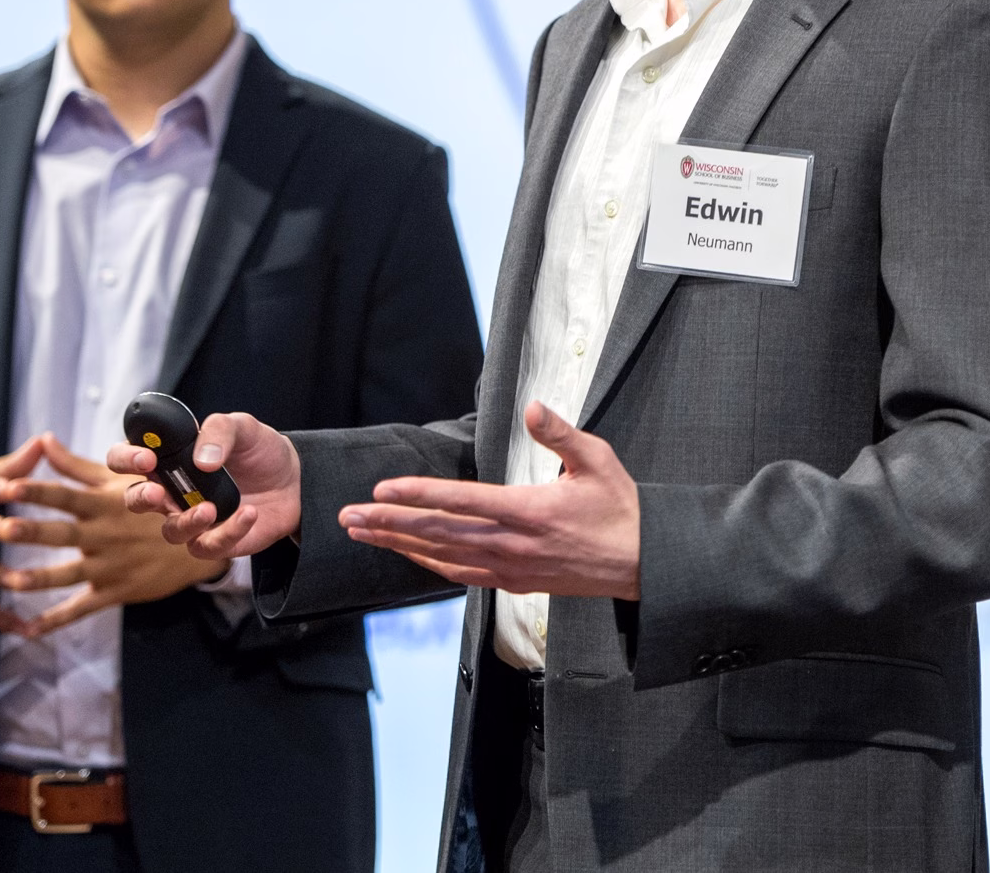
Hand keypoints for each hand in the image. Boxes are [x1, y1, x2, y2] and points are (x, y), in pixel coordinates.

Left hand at [0, 437, 224, 637]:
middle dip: (32, 531)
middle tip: (2, 529)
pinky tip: (30, 629)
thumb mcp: (119, 481)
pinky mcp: (115, 591)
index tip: (8, 485)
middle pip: (62, 533)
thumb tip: (43, 441)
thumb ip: (76, 466)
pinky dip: (57, 620)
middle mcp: (105, 534)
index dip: (38, 490)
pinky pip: (83, 608)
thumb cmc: (152, 504)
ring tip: (11, 581)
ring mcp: (110, 565)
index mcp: (104, 504)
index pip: (66, 495)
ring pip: (70, 574)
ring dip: (41, 578)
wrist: (198, 544)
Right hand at [110, 410, 301, 559]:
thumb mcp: (243, 427)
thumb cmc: (259, 451)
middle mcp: (173, 491)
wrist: (295, 479)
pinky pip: (209, 545)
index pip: (126, 458)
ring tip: (210, 508)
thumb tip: (202, 459)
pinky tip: (249, 513)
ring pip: (170, 530)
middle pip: (134, 500)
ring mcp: (191, 518)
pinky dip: (229, 531)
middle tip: (157, 493)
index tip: (146, 457)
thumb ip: (219, 430)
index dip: (126, 458)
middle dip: (140, 498)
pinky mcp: (215, 540)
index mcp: (170, 459)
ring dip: (187, 521)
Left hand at [339, 402, 639, 597]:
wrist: (642, 562)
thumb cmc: (620, 508)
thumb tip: (533, 406)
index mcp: (530, 512)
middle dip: (388, 522)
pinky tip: (408, 554)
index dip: (418, 493)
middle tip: (347, 516)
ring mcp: (510, 568)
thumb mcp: (598, 460)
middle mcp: (513, 545)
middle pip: (438, 533)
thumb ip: (561, 434)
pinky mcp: (513, 582)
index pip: (461, 501)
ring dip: (398, 543)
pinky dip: (427, 564)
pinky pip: (460, 574)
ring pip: (441, 557)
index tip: (381, 488)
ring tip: (362, 533)